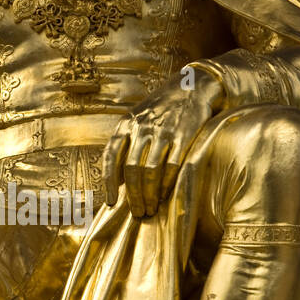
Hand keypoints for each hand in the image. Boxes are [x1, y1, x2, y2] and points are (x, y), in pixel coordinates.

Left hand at [103, 72, 222, 217]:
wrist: (190, 87)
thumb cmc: (160, 110)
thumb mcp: (136, 120)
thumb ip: (125, 146)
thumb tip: (116, 181)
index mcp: (125, 124)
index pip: (111, 157)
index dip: (108, 182)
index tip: (111, 202)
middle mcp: (142, 127)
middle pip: (132, 169)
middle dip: (134, 195)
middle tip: (138, 212)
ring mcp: (163, 131)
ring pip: (151, 171)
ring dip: (150, 195)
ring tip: (151, 209)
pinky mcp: (184, 135)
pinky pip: (173, 166)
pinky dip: (168, 184)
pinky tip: (166, 195)